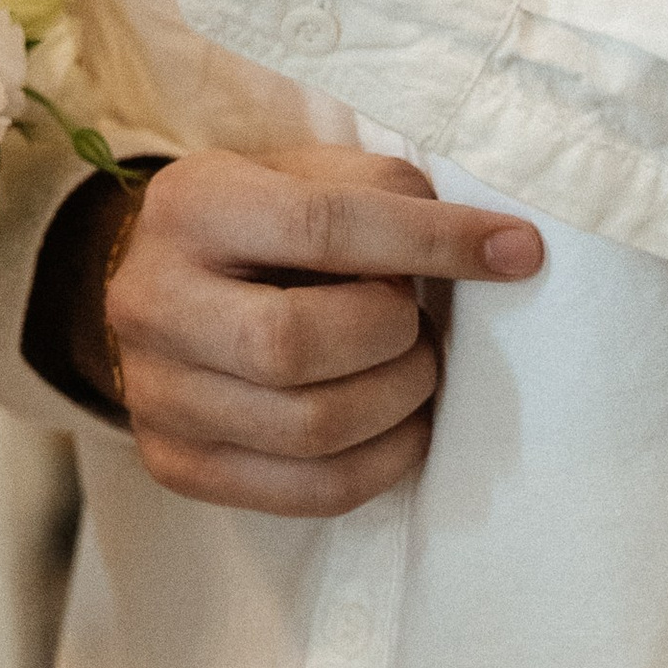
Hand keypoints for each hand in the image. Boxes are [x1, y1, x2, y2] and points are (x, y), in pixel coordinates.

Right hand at [98, 147, 542, 514]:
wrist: (168, 291)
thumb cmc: (262, 227)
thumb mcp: (307, 175)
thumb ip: (387, 193)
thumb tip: (495, 247)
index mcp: (188, 207)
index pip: (319, 226)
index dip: (431, 241)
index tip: (517, 252)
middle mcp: (151, 302)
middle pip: (292, 343)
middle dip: (391, 337)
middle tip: (418, 324)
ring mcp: (155, 394)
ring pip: (308, 427)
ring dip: (397, 401)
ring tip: (410, 368)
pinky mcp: (176, 465)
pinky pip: (309, 492)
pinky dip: (383, 463)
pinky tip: (400, 426)